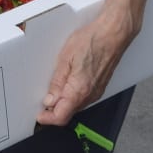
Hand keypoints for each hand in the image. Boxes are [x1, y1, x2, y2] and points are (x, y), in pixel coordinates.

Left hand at [36, 9, 133, 126]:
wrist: (113, 33)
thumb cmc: (91, 40)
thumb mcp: (65, 58)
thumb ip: (57, 82)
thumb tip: (49, 100)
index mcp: (79, 90)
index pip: (61, 116)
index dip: (47, 119)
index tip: (38, 115)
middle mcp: (90, 95)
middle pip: (68, 113)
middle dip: (53, 111)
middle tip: (40, 102)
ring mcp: (96, 92)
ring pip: (76, 106)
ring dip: (63, 104)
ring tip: (51, 91)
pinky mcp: (100, 87)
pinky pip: (83, 98)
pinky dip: (72, 97)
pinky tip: (65, 85)